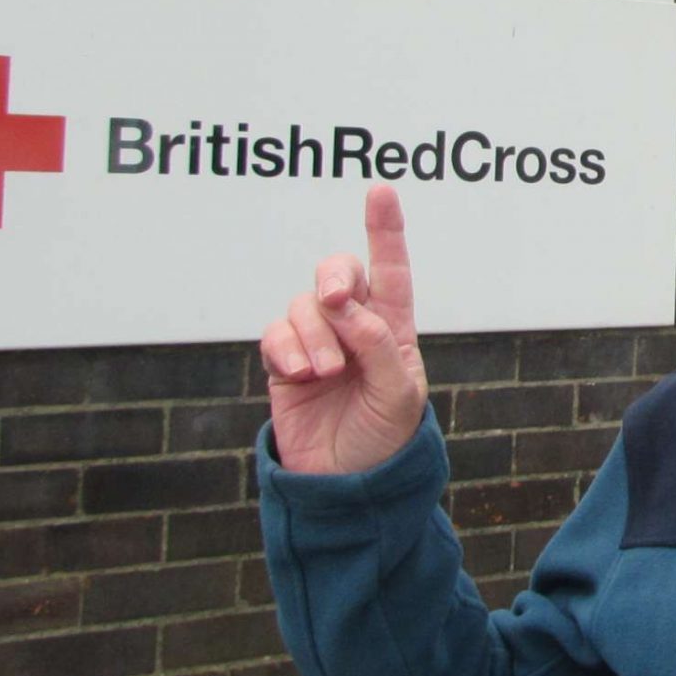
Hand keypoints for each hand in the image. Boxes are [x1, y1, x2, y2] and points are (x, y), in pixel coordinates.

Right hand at [262, 185, 429, 473]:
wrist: (346, 485)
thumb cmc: (384, 438)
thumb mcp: (400, 396)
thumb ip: (378, 346)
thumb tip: (345, 307)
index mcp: (392, 329)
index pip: (391, 271)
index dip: (385, 231)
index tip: (381, 191)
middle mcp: (354, 328)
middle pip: (338, 274)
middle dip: (333, 277)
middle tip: (335, 303)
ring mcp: (317, 343)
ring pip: (304, 305)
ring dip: (314, 334)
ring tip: (324, 374)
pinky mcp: (285, 363)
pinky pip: (276, 333)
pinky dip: (286, 348)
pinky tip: (299, 375)